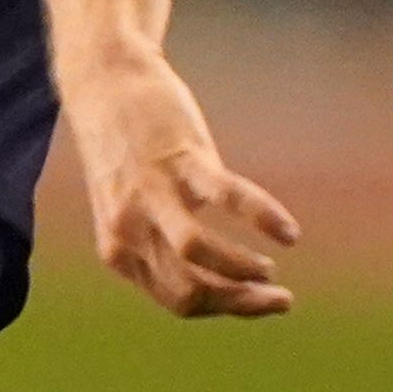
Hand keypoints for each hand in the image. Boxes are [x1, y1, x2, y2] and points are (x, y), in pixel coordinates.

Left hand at [62, 49, 299, 318]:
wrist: (103, 84)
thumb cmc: (126, 152)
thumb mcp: (134, 209)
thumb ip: (162, 242)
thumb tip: (220, 276)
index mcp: (120, 251)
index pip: (181, 300)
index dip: (227, 308)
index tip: (259, 300)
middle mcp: (129, 229)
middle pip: (190, 289)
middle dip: (241, 302)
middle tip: (279, 298)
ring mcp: (152, 193)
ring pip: (196, 252)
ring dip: (242, 269)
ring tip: (270, 267)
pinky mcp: (179, 157)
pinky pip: (226, 196)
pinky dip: (262, 217)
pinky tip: (289, 232)